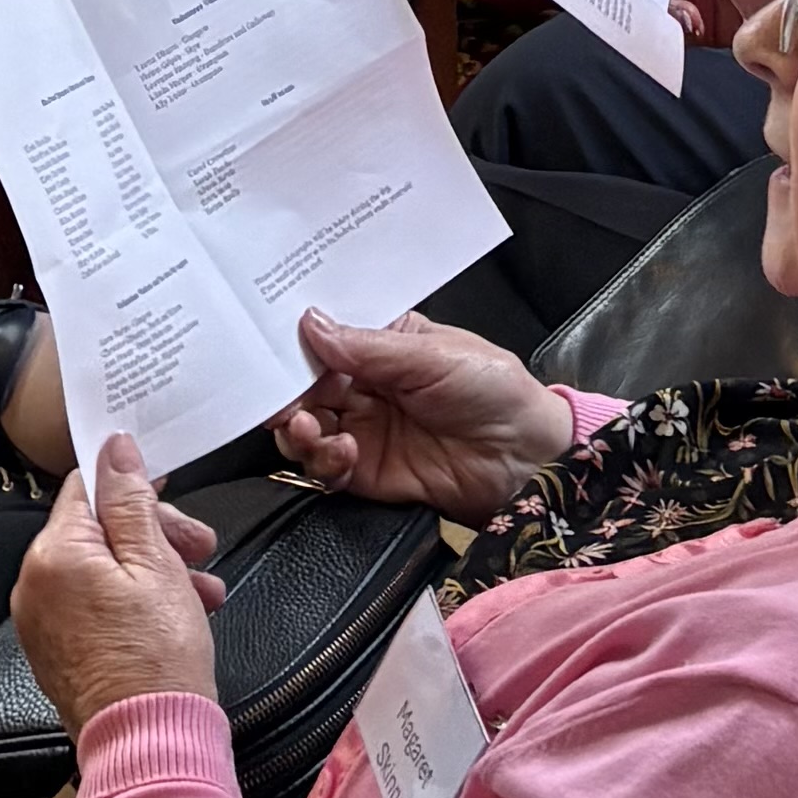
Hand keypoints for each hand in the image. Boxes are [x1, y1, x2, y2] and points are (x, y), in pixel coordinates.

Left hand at [9, 435, 223, 734]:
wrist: (149, 743)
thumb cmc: (156, 661)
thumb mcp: (156, 564)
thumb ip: (131, 501)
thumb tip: (114, 451)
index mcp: (53, 554)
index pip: (86, 488)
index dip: (132, 487)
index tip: (165, 492)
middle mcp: (34, 586)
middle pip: (95, 531)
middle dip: (153, 534)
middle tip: (198, 548)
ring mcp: (42, 624)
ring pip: (100, 571)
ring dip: (151, 571)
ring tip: (200, 592)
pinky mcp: (56, 654)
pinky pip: (92, 607)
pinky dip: (129, 602)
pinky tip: (173, 615)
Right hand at [273, 309, 572, 518]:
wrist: (526, 459)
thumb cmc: (494, 390)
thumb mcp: (432, 355)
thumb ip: (367, 348)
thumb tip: (311, 324)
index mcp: (382, 342)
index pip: (325, 339)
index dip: (296, 343)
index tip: (271, 347)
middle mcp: (366, 385)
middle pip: (305, 387)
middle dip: (287, 393)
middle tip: (285, 400)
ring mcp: (364, 429)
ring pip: (305, 429)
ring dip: (298, 430)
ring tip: (310, 429)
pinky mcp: (366, 472)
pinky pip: (325, 469)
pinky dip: (323, 462)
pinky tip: (343, 452)